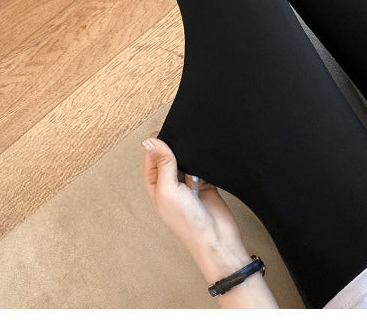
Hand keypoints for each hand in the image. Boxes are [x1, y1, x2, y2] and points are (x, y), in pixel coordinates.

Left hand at [142, 133, 241, 255]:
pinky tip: (205, 159)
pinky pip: (201, 164)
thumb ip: (162, 163)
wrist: (217, 237)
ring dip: (190, 154)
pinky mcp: (204, 182)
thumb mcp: (169, 189)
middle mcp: (169, 183)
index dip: (157, 142)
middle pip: (169, 155)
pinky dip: (203, 160)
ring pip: (186, 158)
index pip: (152, 155)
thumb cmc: (187, 221)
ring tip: (195, 151)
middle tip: (183, 136)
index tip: (167, 129)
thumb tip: (150, 140)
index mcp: (155, 184)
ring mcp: (187, 183)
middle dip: (175, 146)